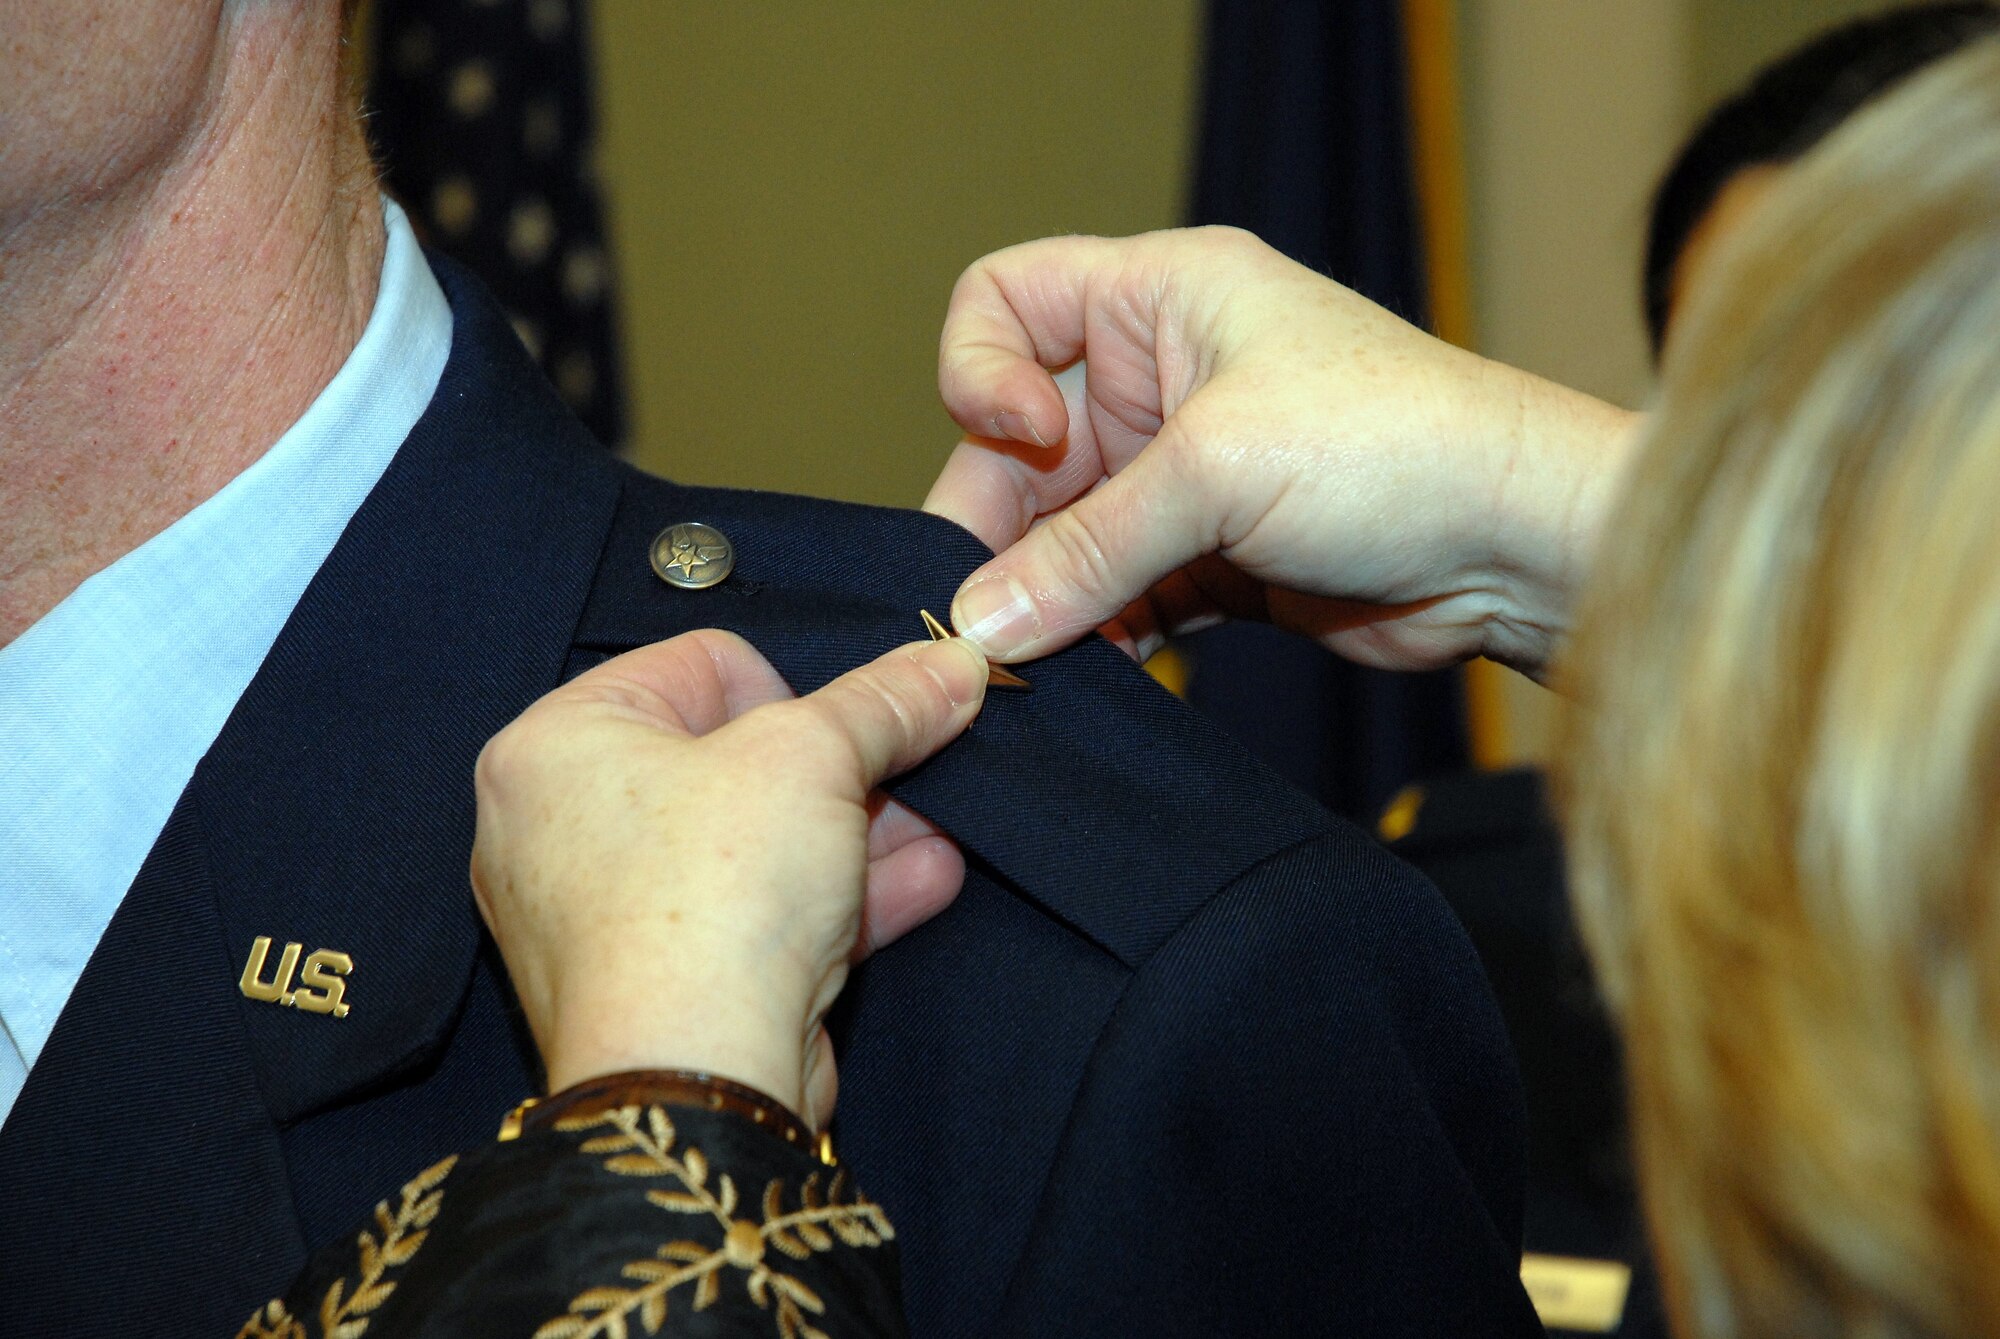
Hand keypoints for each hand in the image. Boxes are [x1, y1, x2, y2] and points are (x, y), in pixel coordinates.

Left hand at [469, 630, 989, 1127]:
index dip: (788, 687)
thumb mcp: (815, 757)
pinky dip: (833, 897)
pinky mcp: (664, 986)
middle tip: (905, 764)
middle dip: (837, 767)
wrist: (699, 1079)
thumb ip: (884, 703)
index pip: (694, 665)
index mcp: (556, 744)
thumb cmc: (713, 894)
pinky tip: (924, 880)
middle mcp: (560, 828)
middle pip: (729, 758)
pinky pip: (754, 916)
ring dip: (854, 832)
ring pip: (752, 845)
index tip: (845, 725)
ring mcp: (607, 917)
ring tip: (937, 823)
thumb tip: (950, 663)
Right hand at [924, 227, 1639, 678]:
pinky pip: (1116, 595)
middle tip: (979, 613)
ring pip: (1062, 533)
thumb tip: (978, 623)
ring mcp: (1186, 474)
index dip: (980, 371)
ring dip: (1043, 597)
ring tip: (1033, 664)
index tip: (1019, 439)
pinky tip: (1095, 678)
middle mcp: (1162, 376)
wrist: (1519, 548)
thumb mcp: (1216, 474)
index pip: (1007, 302)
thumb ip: (1085, 551)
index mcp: (1160, 298)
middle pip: (1017, 444)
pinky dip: (1097, 635)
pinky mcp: (1213, 559)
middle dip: (997, 526)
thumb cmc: (1395, 447)